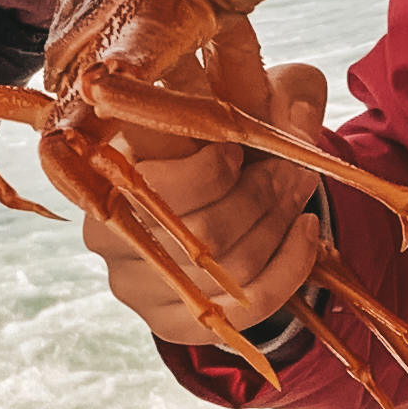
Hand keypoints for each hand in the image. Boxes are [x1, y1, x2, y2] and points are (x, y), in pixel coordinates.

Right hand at [81, 56, 334, 343]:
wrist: (206, 189)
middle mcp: (107, 238)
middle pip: (204, 232)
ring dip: (279, 225)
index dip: (215, 167)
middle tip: (293, 171)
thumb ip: (270, 85)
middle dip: (263, 196)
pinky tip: (305, 232)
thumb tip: (297, 120)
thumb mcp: (240, 90)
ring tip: (300, 190)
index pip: (161, 186)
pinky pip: (244, 308)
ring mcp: (137, 288)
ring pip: (229, 269)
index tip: (243, 145)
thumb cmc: (213, 132)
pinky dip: (289, 268)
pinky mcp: (170, 323)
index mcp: (102, 175)